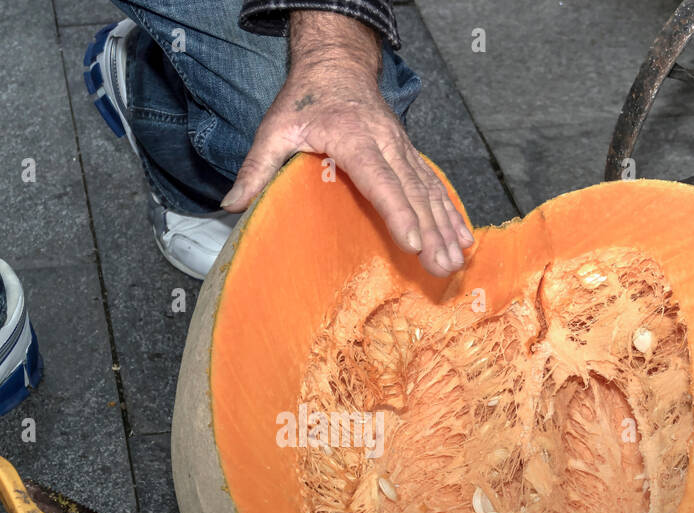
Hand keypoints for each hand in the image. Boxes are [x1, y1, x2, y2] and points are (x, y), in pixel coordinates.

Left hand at [220, 11, 473, 276]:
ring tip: (455, 260)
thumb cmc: (304, 100)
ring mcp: (402, 148)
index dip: (396, 211)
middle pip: (411, 191)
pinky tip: (463, 237)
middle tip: (440, 266)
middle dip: (429, 231)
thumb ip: (256, 168)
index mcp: (353, 137)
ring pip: (427, 191)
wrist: (336, 65)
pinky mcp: (408, 154)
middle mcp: (385, 142)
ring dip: (444, 227)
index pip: (378, 178)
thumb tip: (230, 207)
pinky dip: (450, 212)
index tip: (411, 242)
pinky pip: (432, 186)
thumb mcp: (274, 129)